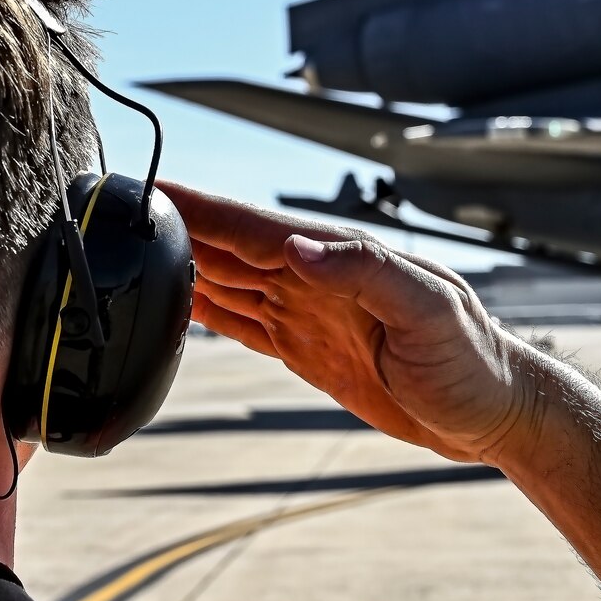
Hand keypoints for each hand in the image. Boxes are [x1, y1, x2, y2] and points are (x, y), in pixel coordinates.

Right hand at [160, 181, 540, 466]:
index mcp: (340, 257)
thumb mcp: (430, 311)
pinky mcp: (305, 348)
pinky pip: (242, 323)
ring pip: (226, 280)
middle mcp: (315, 275)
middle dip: (172, 225)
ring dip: (179, 263)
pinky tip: (171, 301)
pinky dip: (204, 311)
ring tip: (123, 250)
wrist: (491, 412)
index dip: (198, 207)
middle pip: (227, 246)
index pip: (252, 226)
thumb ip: (367, 272)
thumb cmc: (473, 359)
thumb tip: (297, 245)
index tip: (147, 188)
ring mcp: (306, 310)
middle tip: (109, 212)